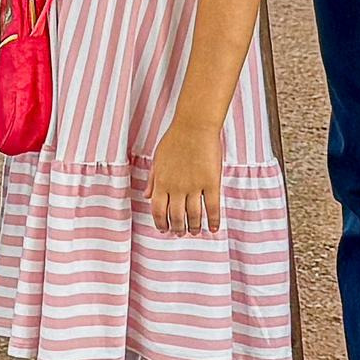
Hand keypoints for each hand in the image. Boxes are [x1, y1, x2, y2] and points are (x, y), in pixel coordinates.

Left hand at [149, 114, 224, 233]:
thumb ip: (152, 179)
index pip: (158, 211)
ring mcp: (195, 186)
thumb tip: (146, 196)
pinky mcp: (211, 182)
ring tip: (195, 232)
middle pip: (176, 216)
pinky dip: (213, 220)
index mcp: (161, 182)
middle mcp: (176, 188)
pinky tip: (214, 229)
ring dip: (194, 227)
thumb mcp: (158, 159)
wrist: (195, 125)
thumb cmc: (175, 139)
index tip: (164, 230)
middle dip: (178, 228)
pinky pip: (213, 207)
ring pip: (194, 215)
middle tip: (180, 233)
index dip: (161, 223)